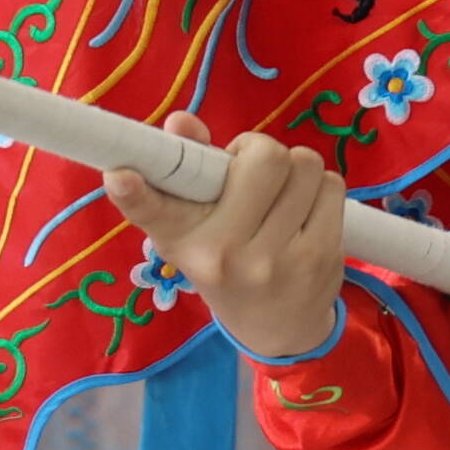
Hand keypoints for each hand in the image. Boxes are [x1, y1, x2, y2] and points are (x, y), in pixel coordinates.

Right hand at [98, 112, 351, 363]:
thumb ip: (185, 169)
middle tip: (250, 173)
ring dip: (294, 170)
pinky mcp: (322, 256)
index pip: (153, 211)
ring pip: (304, 164)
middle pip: (265, 156)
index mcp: (186, 243)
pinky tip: (303, 212)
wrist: (277, 329)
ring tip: (278, 195)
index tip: (118, 176)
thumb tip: (181, 120)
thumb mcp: (193, 228)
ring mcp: (279, 258)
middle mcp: (228, 253)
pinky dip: (319, 188)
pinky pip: (331, 185)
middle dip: (261, 152)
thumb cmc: (226, 264)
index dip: (132, 191)